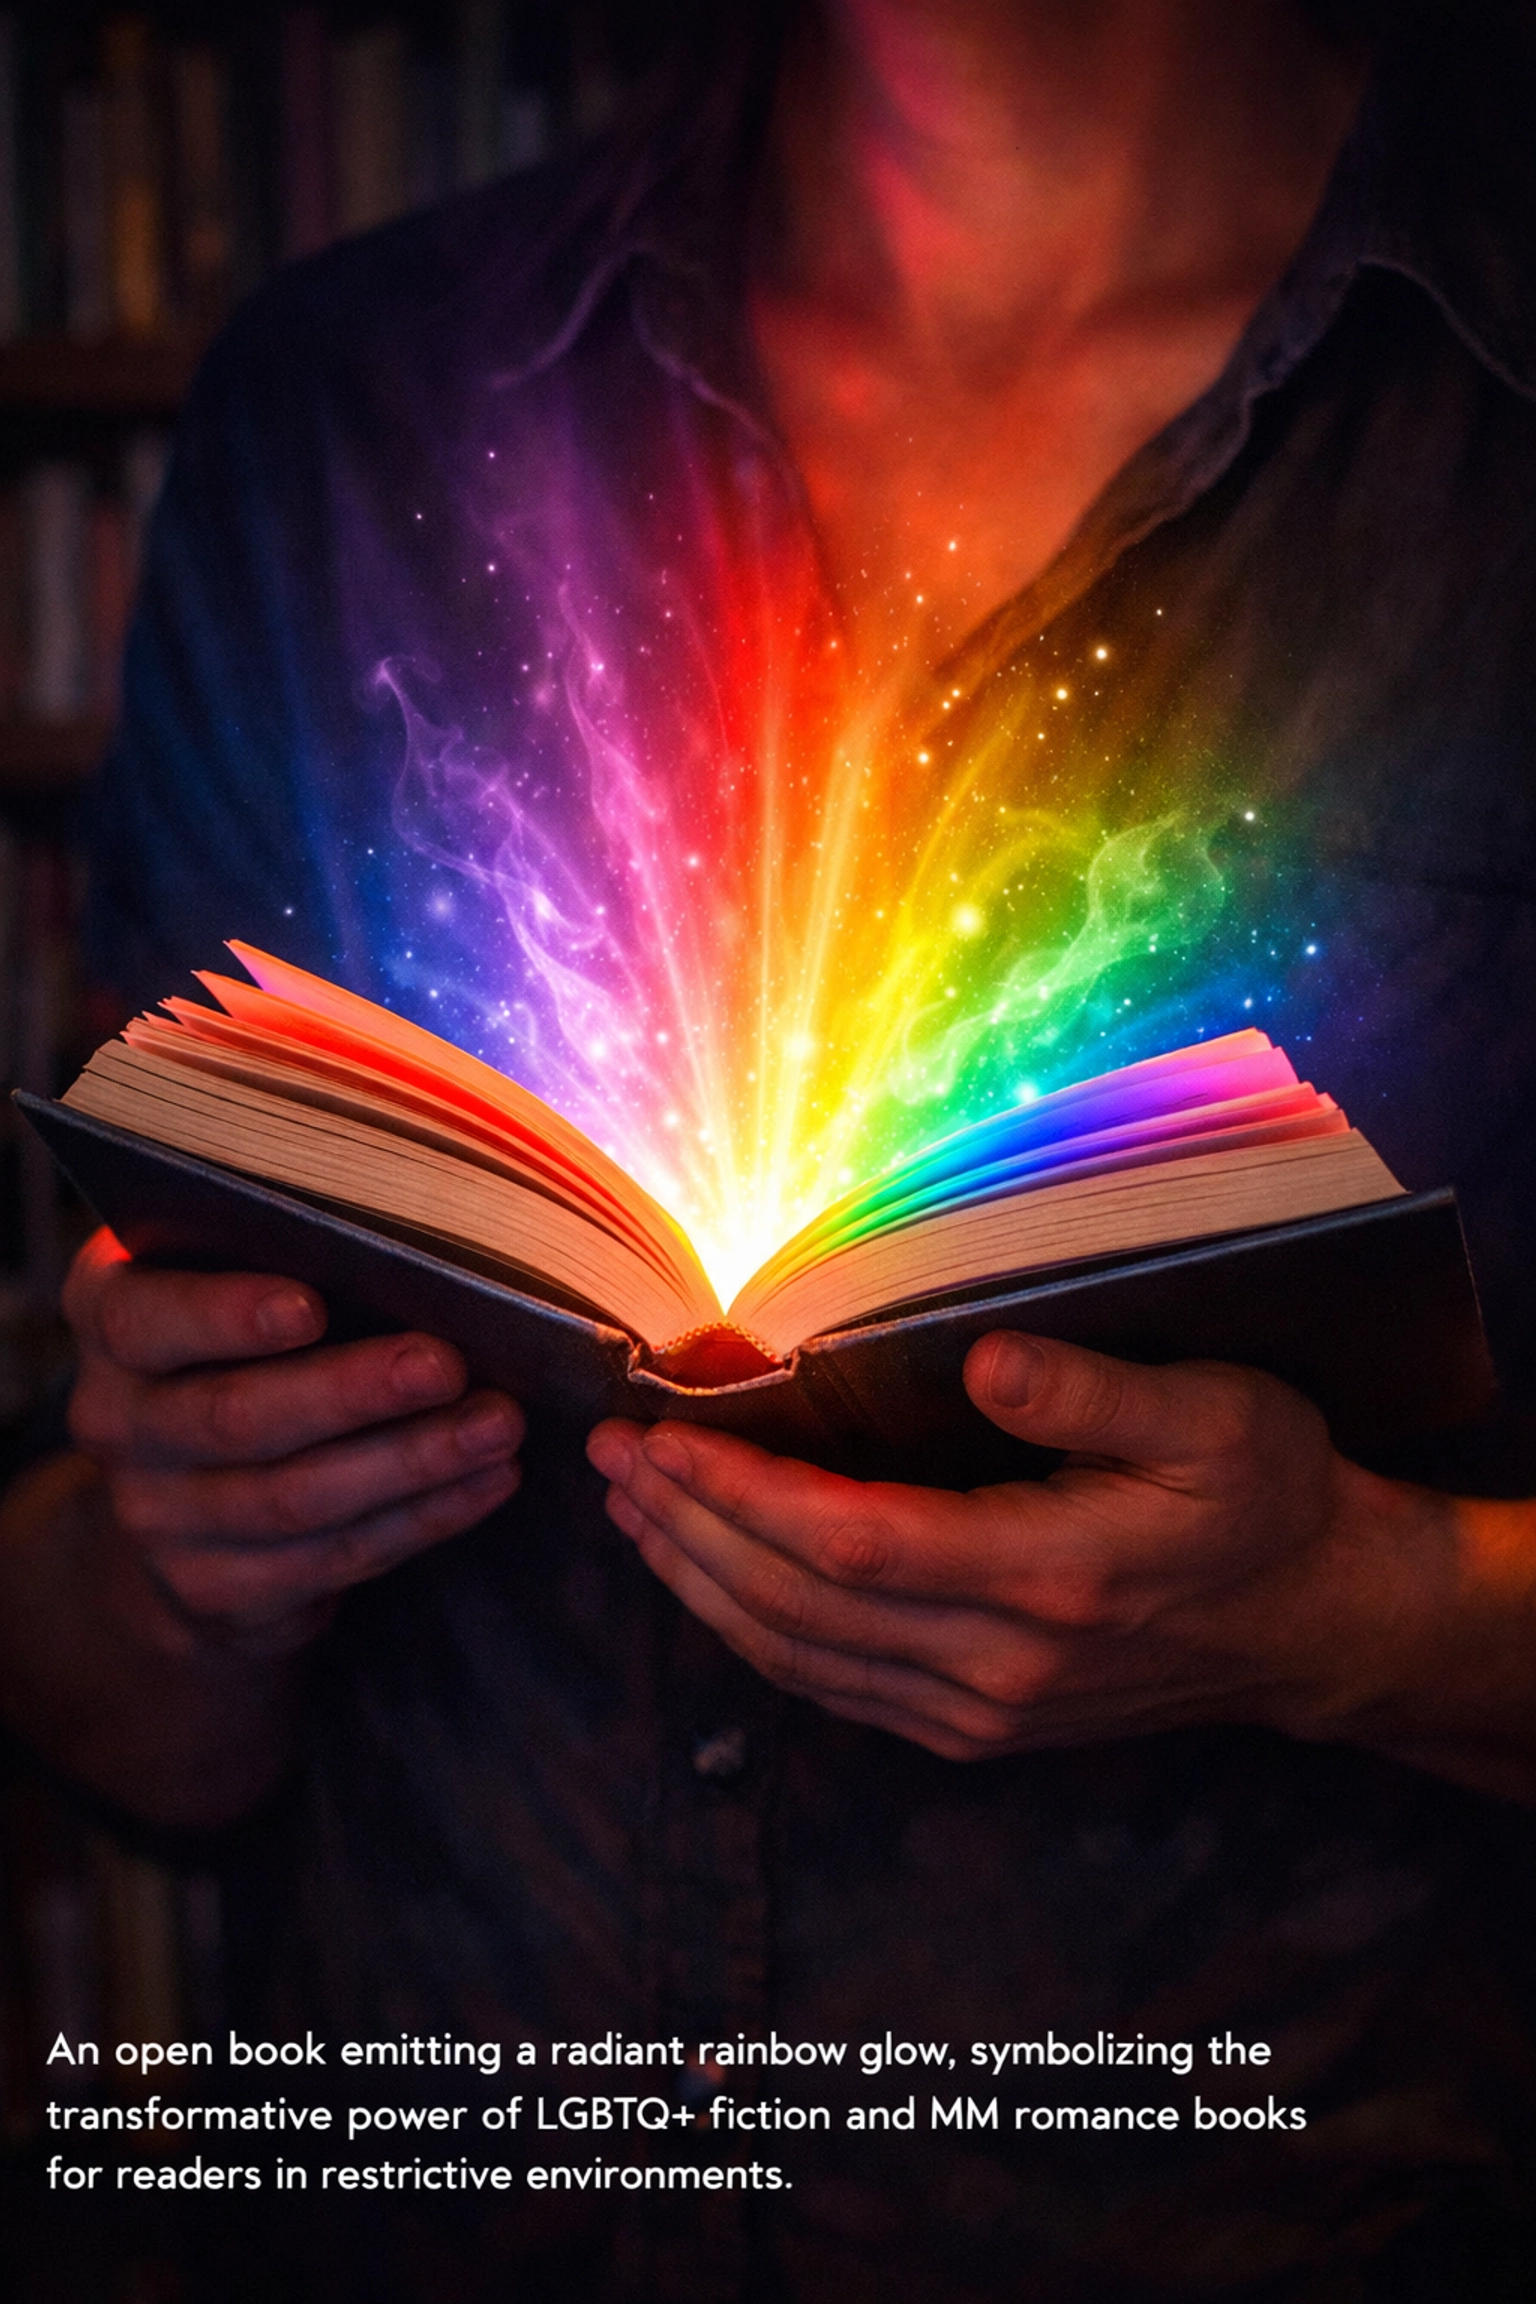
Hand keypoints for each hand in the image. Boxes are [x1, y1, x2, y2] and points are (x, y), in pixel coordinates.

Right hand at [64, 1227, 524, 1658]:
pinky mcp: (214, 1588)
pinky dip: (421, 1518)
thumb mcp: (242, 1275)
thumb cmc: (251, 1337)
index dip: (225, 1315)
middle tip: (447, 1364)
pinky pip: (329, 1559)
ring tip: (498, 1424)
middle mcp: (115, 1418)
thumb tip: (427, 1229)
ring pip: (292, 1498)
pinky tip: (488, 1479)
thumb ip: (298, 1247)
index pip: (145, 1317)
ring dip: (410, 1461)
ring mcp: (157, 1514)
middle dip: (352, 1391)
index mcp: (110, 1314)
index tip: (313, 1307)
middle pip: (235, 1414)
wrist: (192, 1492)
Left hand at [587, 1331, 1466, 1766]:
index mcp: (1047, 1577)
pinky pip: (832, 1689)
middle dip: (688, 1529)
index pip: (850, 1543)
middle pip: (797, 1607)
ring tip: (631, 1510)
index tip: (660, 1436)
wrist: (1312, 1622)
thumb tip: (981, 1360)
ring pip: (799, 1659)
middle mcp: (999, 1663)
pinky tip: (709, 1582)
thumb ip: (1094, 1393)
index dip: (741, 1495)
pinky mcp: (974, 1730)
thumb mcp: (1218, 1418)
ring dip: (700, 1583)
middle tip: (610, 1457)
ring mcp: (981, 1711)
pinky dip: (752, 1636)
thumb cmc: (1266, 1498)